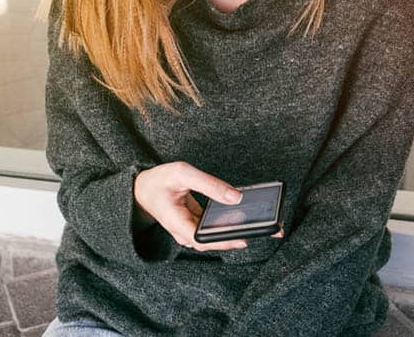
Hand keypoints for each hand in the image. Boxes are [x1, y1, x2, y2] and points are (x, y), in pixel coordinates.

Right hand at [134, 161, 283, 251]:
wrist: (142, 188)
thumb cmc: (158, 180)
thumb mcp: (181, 173)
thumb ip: (208, 184)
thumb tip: (236, 197)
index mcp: (176, 222)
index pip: (202, 239)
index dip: (224, 241)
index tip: (246, 238)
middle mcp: (184, 232)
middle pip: (215, 241)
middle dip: (242, 237)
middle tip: (271, 230)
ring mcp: (191, 230)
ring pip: (217, 236)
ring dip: (240, 230)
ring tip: (266, 223)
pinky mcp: (197, 225)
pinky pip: (216, 227)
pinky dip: (232, 222)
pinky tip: (250, 215)